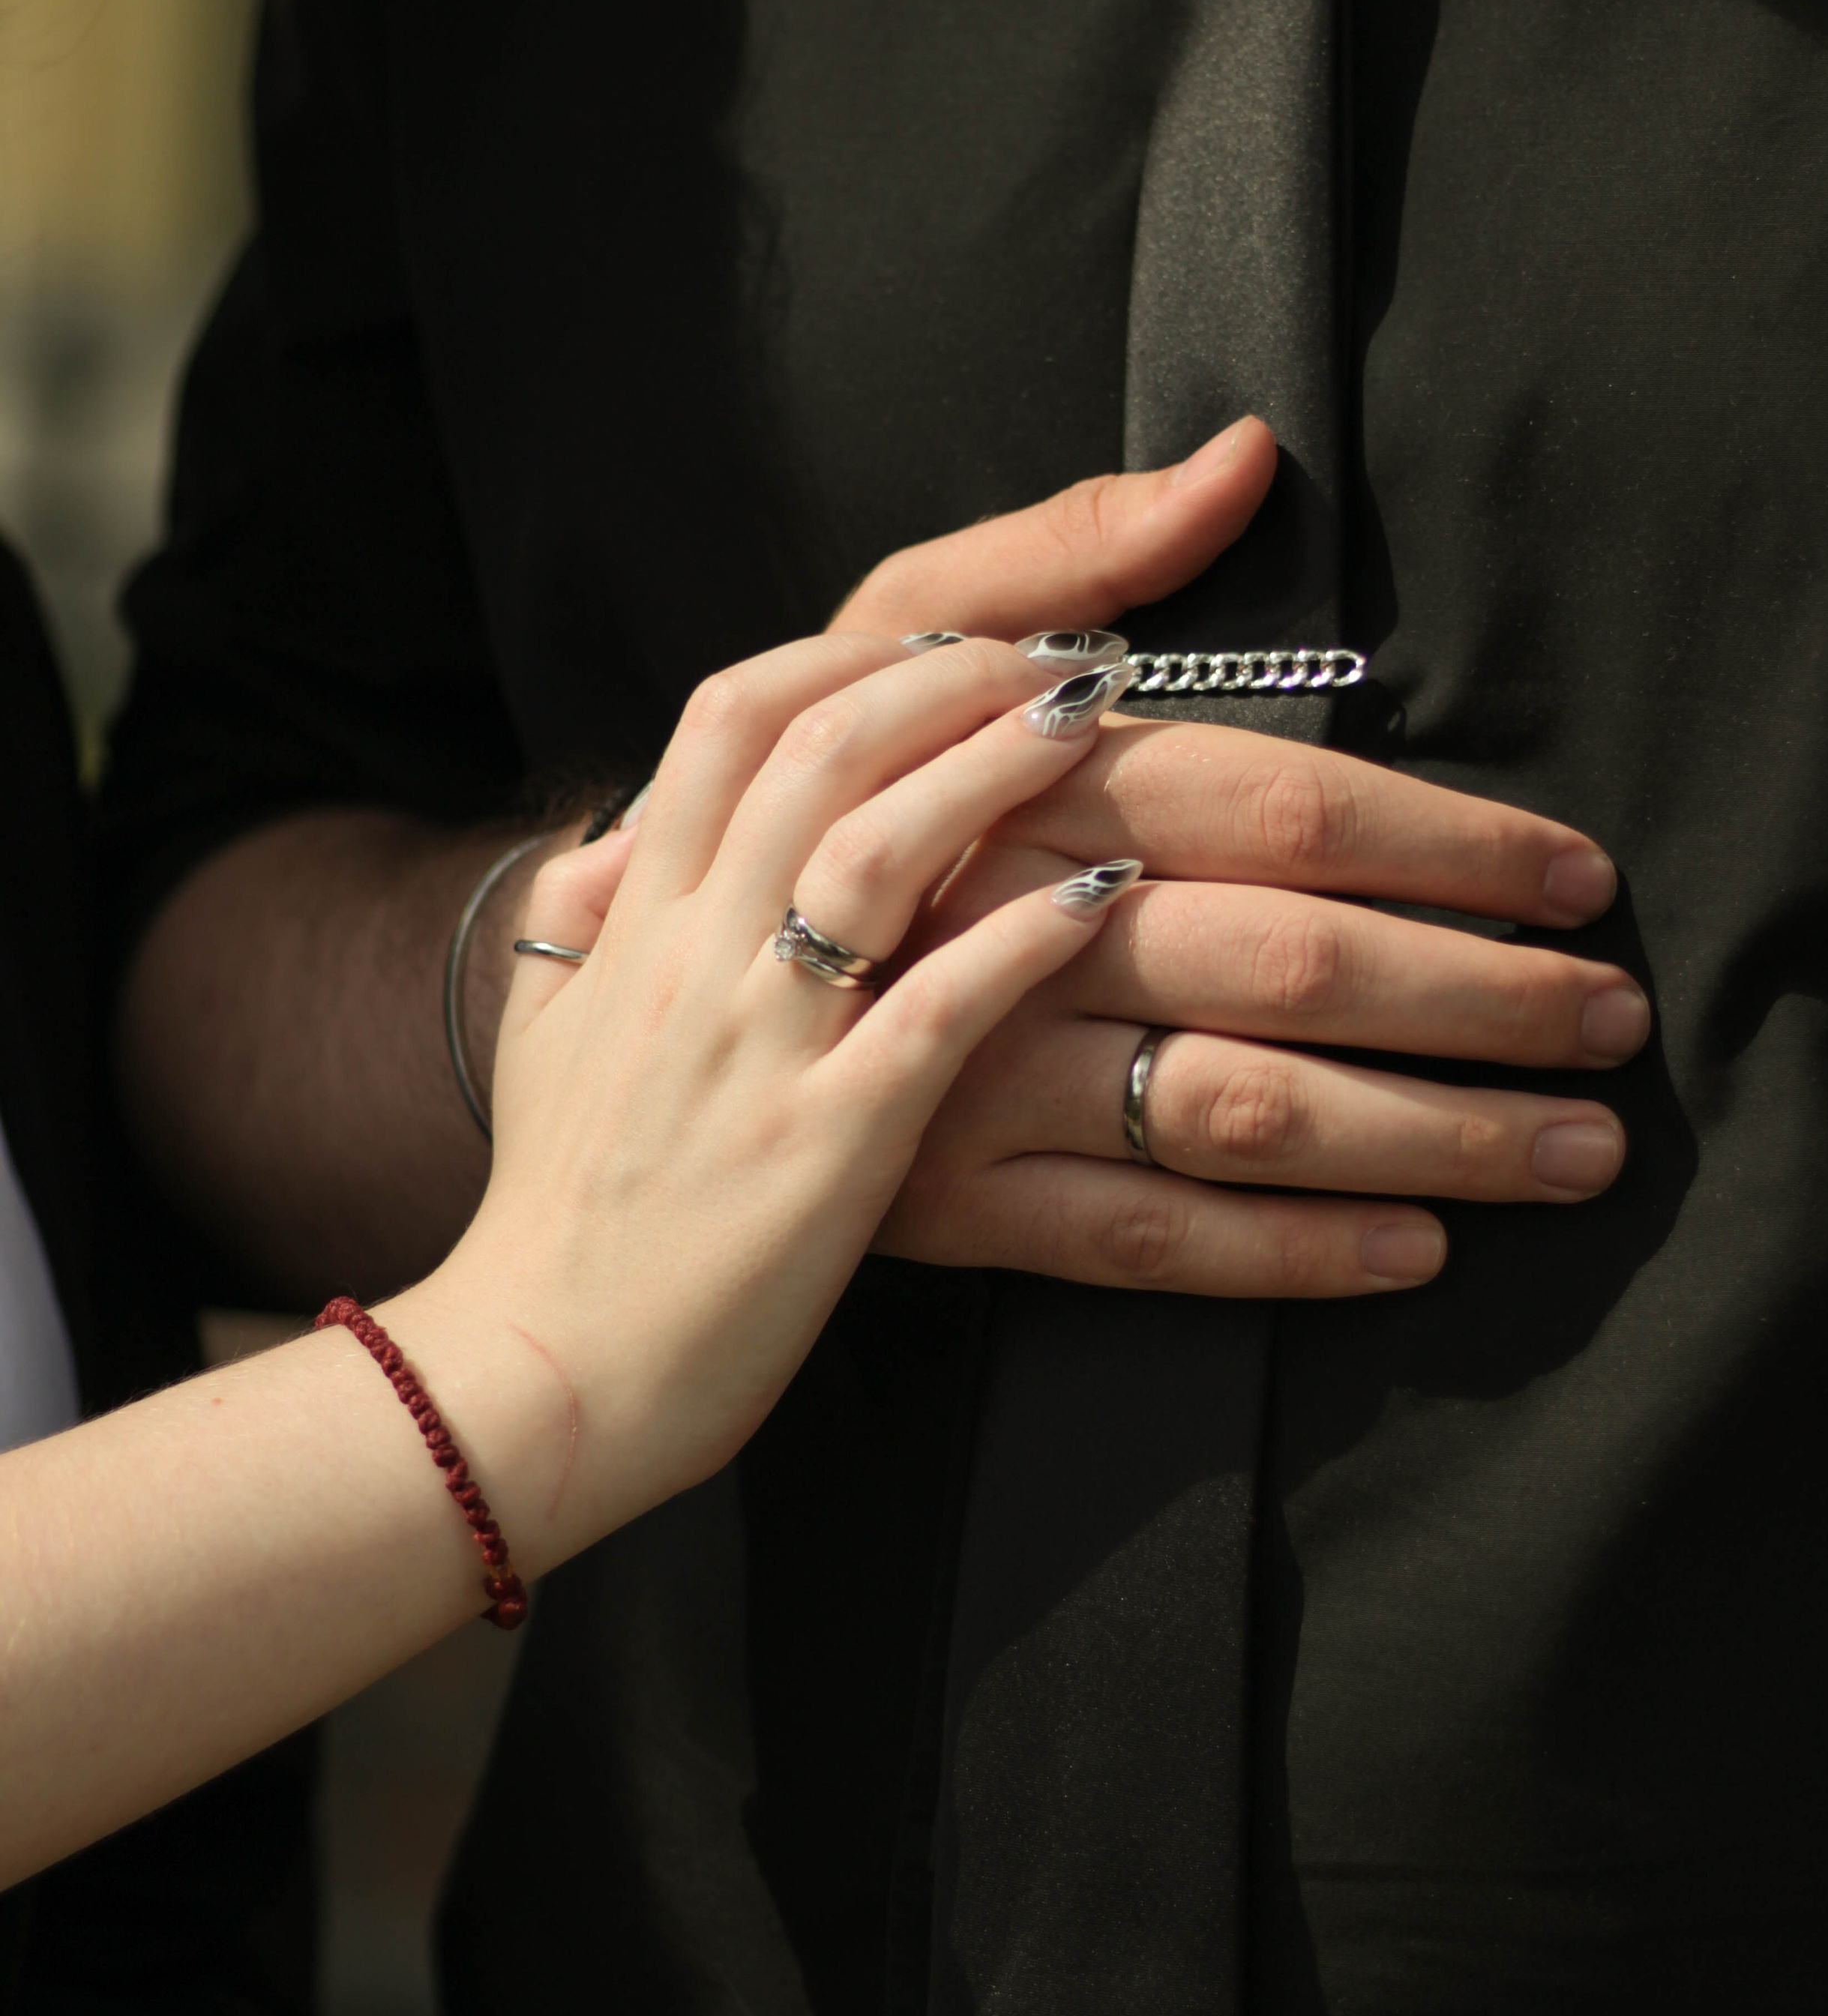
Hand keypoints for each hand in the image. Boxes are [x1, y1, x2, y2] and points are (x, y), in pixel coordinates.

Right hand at [394, 627, 1145, 1557]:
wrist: (538, 1375)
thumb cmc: (559, 1214)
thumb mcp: (542, 1038)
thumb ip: (582, 921)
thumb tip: (617, 834)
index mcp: (632, 921)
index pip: (727, 719)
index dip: (846, 658)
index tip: (944, 640)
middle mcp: (689, 958)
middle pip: (816, 752)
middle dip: (945, 678)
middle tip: (1056, 657)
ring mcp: (757, 1048)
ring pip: (872, 851)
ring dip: (991, 768)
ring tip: (1092, 720)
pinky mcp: (825, 1148)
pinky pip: (932, 1013)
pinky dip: (1020, 942)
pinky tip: (1101, 899)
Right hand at [834, 421, 1647, 1295]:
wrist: (612, 998)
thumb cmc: (767, 807)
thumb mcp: (869, 634)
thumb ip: (1058, 547)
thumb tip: (1244, 460)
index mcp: (1000, 768)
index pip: (1267, 794)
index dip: (1442, 837)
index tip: (1572, 872)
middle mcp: (990, 912)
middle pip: (1284, 949)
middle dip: (1477, 991)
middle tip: (1611, 1015)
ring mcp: (959, 1066)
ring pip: (1234, 1101)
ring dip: (1423, 1125)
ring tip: (1569, 1148)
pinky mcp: (932, 1192)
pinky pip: (1138, 1231)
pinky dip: (1286, 1245)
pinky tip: (1413, 1249)